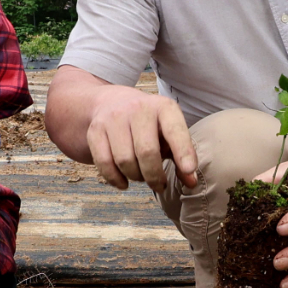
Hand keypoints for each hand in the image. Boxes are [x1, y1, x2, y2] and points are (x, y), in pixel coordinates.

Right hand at [82, 85, 198, 192]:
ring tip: (141, 176)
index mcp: (163, 107)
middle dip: (154, 176)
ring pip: (124, 161)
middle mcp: (138, 108)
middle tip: (159, 185)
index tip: (189, 171)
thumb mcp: (169, 132)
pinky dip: (115, 179)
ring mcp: (114, 118)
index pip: (175, 130)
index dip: (183, 152)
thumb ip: (182, 155)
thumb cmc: (149, 125)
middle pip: (146, 152)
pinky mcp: (96, 130)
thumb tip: (191, 183)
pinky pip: (104, 163)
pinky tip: (124, 182)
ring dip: (135, 177)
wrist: (111, 102)